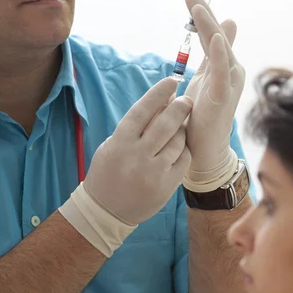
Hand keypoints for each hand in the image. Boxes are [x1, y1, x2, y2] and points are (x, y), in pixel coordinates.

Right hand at [84, 77, 192, 224]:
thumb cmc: (108, 172)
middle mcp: (137, 156)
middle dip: (180, 107)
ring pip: (177, 141)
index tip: (172, 81)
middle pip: (165, 124)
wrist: (105, 211)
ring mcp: (153, 172)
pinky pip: (183, 159)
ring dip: (182, 129)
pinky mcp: (166, 186)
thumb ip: (135, 126)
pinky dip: (184, 149)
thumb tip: (162, 101)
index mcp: (120, 142)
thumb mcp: (113, 145)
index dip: (158, 93)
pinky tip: (181, 145)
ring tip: (181, 125)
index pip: (142, 110)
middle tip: (187, 100)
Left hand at [183, 0, 244, 191]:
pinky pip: (222, 73)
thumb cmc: (201, 118)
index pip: (210, 35)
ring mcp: (228, 84)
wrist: (205, 151)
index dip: (201, 14)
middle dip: (203, 13)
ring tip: (197, 7)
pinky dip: (219, 55)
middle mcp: (229, 72)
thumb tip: (212, 37)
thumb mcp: (203, 82)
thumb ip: (207, 59)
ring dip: (209, 27)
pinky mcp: (223, 98)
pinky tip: (215, 37)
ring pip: (220, 50)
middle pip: (216, 37)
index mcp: (221, 67)